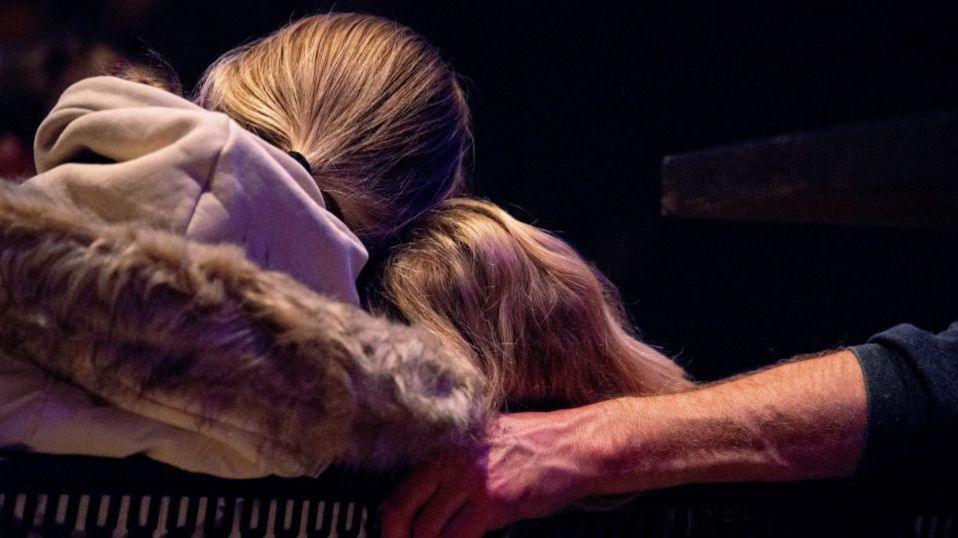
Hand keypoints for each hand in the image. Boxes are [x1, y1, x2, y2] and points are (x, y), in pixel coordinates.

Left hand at [381, 410, 593, 537]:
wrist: (576, 446)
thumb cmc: (538, 445)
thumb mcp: (486, 442)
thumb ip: (456, 466)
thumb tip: (431, 500)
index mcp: (446, 444)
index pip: (400, 491)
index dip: (390, 525)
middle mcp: (451, 458)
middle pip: (402, 511)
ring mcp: (470, 479)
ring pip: (427, 530)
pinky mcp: (493, 501)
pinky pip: (457, 537)